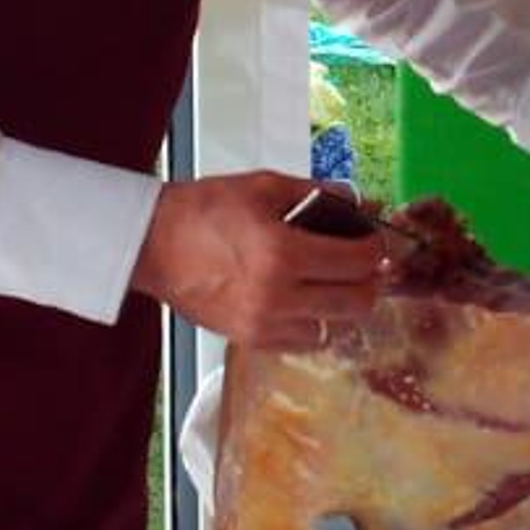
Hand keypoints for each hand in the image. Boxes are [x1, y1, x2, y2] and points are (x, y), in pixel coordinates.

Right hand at [131, 172, 383, 349]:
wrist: (153, 244)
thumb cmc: (204, 210)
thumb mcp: (265, 187)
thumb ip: (319, 194)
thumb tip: (363, 202)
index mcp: (282, 253)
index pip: (358, 261)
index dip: (376, 247)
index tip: (374, 239)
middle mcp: (277, 295)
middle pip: (357, 302)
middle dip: (368, 280)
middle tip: (362, 263)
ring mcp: (264, 324)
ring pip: (335, 327)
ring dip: (343, 304)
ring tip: (333, 281)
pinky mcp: (251, 340)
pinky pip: (305, 343)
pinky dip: (315, 324)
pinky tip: (306, 300)